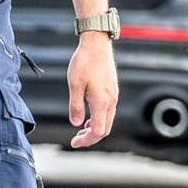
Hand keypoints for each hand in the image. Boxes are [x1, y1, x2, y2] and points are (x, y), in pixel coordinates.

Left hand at [66, 33, 119, 148]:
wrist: (97, 45)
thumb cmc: (84, 62)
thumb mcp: (74, 84)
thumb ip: (76, 105)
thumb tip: (76, 124)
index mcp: (102, 101)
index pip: (98, 130)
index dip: (86, 140)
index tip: (74, 143)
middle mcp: (111, 101)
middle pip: (105, 129)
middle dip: (91, 138)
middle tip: (75, 140)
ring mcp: (113, 96)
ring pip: (107, 120)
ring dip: (94, 129)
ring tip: (80, 132)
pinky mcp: (112, 91)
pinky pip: (108, 111)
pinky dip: (98, 119)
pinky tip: (87, 118)